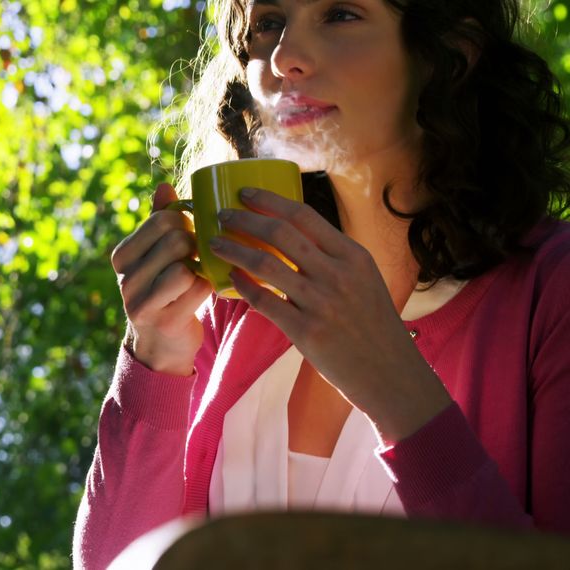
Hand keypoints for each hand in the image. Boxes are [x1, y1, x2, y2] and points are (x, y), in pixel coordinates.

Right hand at [111, 183, 213, 375]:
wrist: (160, 343)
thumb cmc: (163, 290)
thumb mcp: (154, 255)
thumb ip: (158, 221)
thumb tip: (164, 185)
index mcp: (121, 256)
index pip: (161, 220)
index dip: (185, 223)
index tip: (189, 235)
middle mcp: (125, 279)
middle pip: (176, 241)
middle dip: (194, 245)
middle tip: (197, 256)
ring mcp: (142, 303)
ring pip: (185, 266)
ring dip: (199, 268)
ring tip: (197, 274)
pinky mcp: (165, 321)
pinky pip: (198, 289)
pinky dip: (207, 287)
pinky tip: (202, 292)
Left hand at [207, 187, 451, 441]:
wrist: (388, 373)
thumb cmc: (372, 324)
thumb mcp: (364, 279)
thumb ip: (333, 257)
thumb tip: (289, 233)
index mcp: (353, 256)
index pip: (304, 216)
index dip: (269, 200)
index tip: (244, 192)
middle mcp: (338, 274)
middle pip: (280, 233)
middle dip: (244, 219)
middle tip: (222, 215)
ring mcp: (321, 303)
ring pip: (265, 264)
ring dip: (234, 249)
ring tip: (215, 243)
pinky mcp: (305, 331)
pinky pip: (263, 300)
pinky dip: (242, 285)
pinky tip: (230, 278)